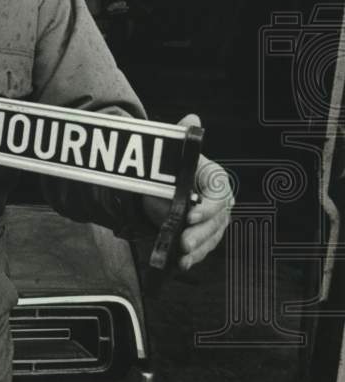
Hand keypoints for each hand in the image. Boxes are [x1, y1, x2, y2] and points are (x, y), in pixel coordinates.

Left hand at [141, 113, 233, 270]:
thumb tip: (192, 118)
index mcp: (216, 179)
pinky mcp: (203, 235)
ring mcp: (213, 221)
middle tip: (183, 241)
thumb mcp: (173, 153)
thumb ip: (181, 137)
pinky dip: (193, 257)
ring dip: (197, 248)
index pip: (218, 195)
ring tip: (182, 256)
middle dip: (200, 233)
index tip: (191, 214)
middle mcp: (220, 202)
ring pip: (209, 237)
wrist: (161, 186)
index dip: (208, 207)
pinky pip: (201, 248)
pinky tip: (182, 263)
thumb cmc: (171, 167)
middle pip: (216, 221)